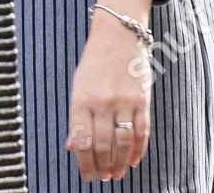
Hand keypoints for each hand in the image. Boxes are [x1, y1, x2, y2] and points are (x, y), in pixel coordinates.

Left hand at [67, 14, 151, 181]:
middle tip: (103, 178)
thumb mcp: (78, 86)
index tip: (86, 176)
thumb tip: (72, 147)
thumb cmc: (94, 63)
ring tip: (117, 173)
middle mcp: (101, 102)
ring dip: (119, 163)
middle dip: (102, 167)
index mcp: (81, 100)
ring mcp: (123, 102)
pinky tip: (133, 161)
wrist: (118, 35)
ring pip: (122, 143)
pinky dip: (137, 150)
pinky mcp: (141, 100)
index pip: (81, 141)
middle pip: (102, 146)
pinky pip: (141, 132)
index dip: (84, 163)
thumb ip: (76, 117)